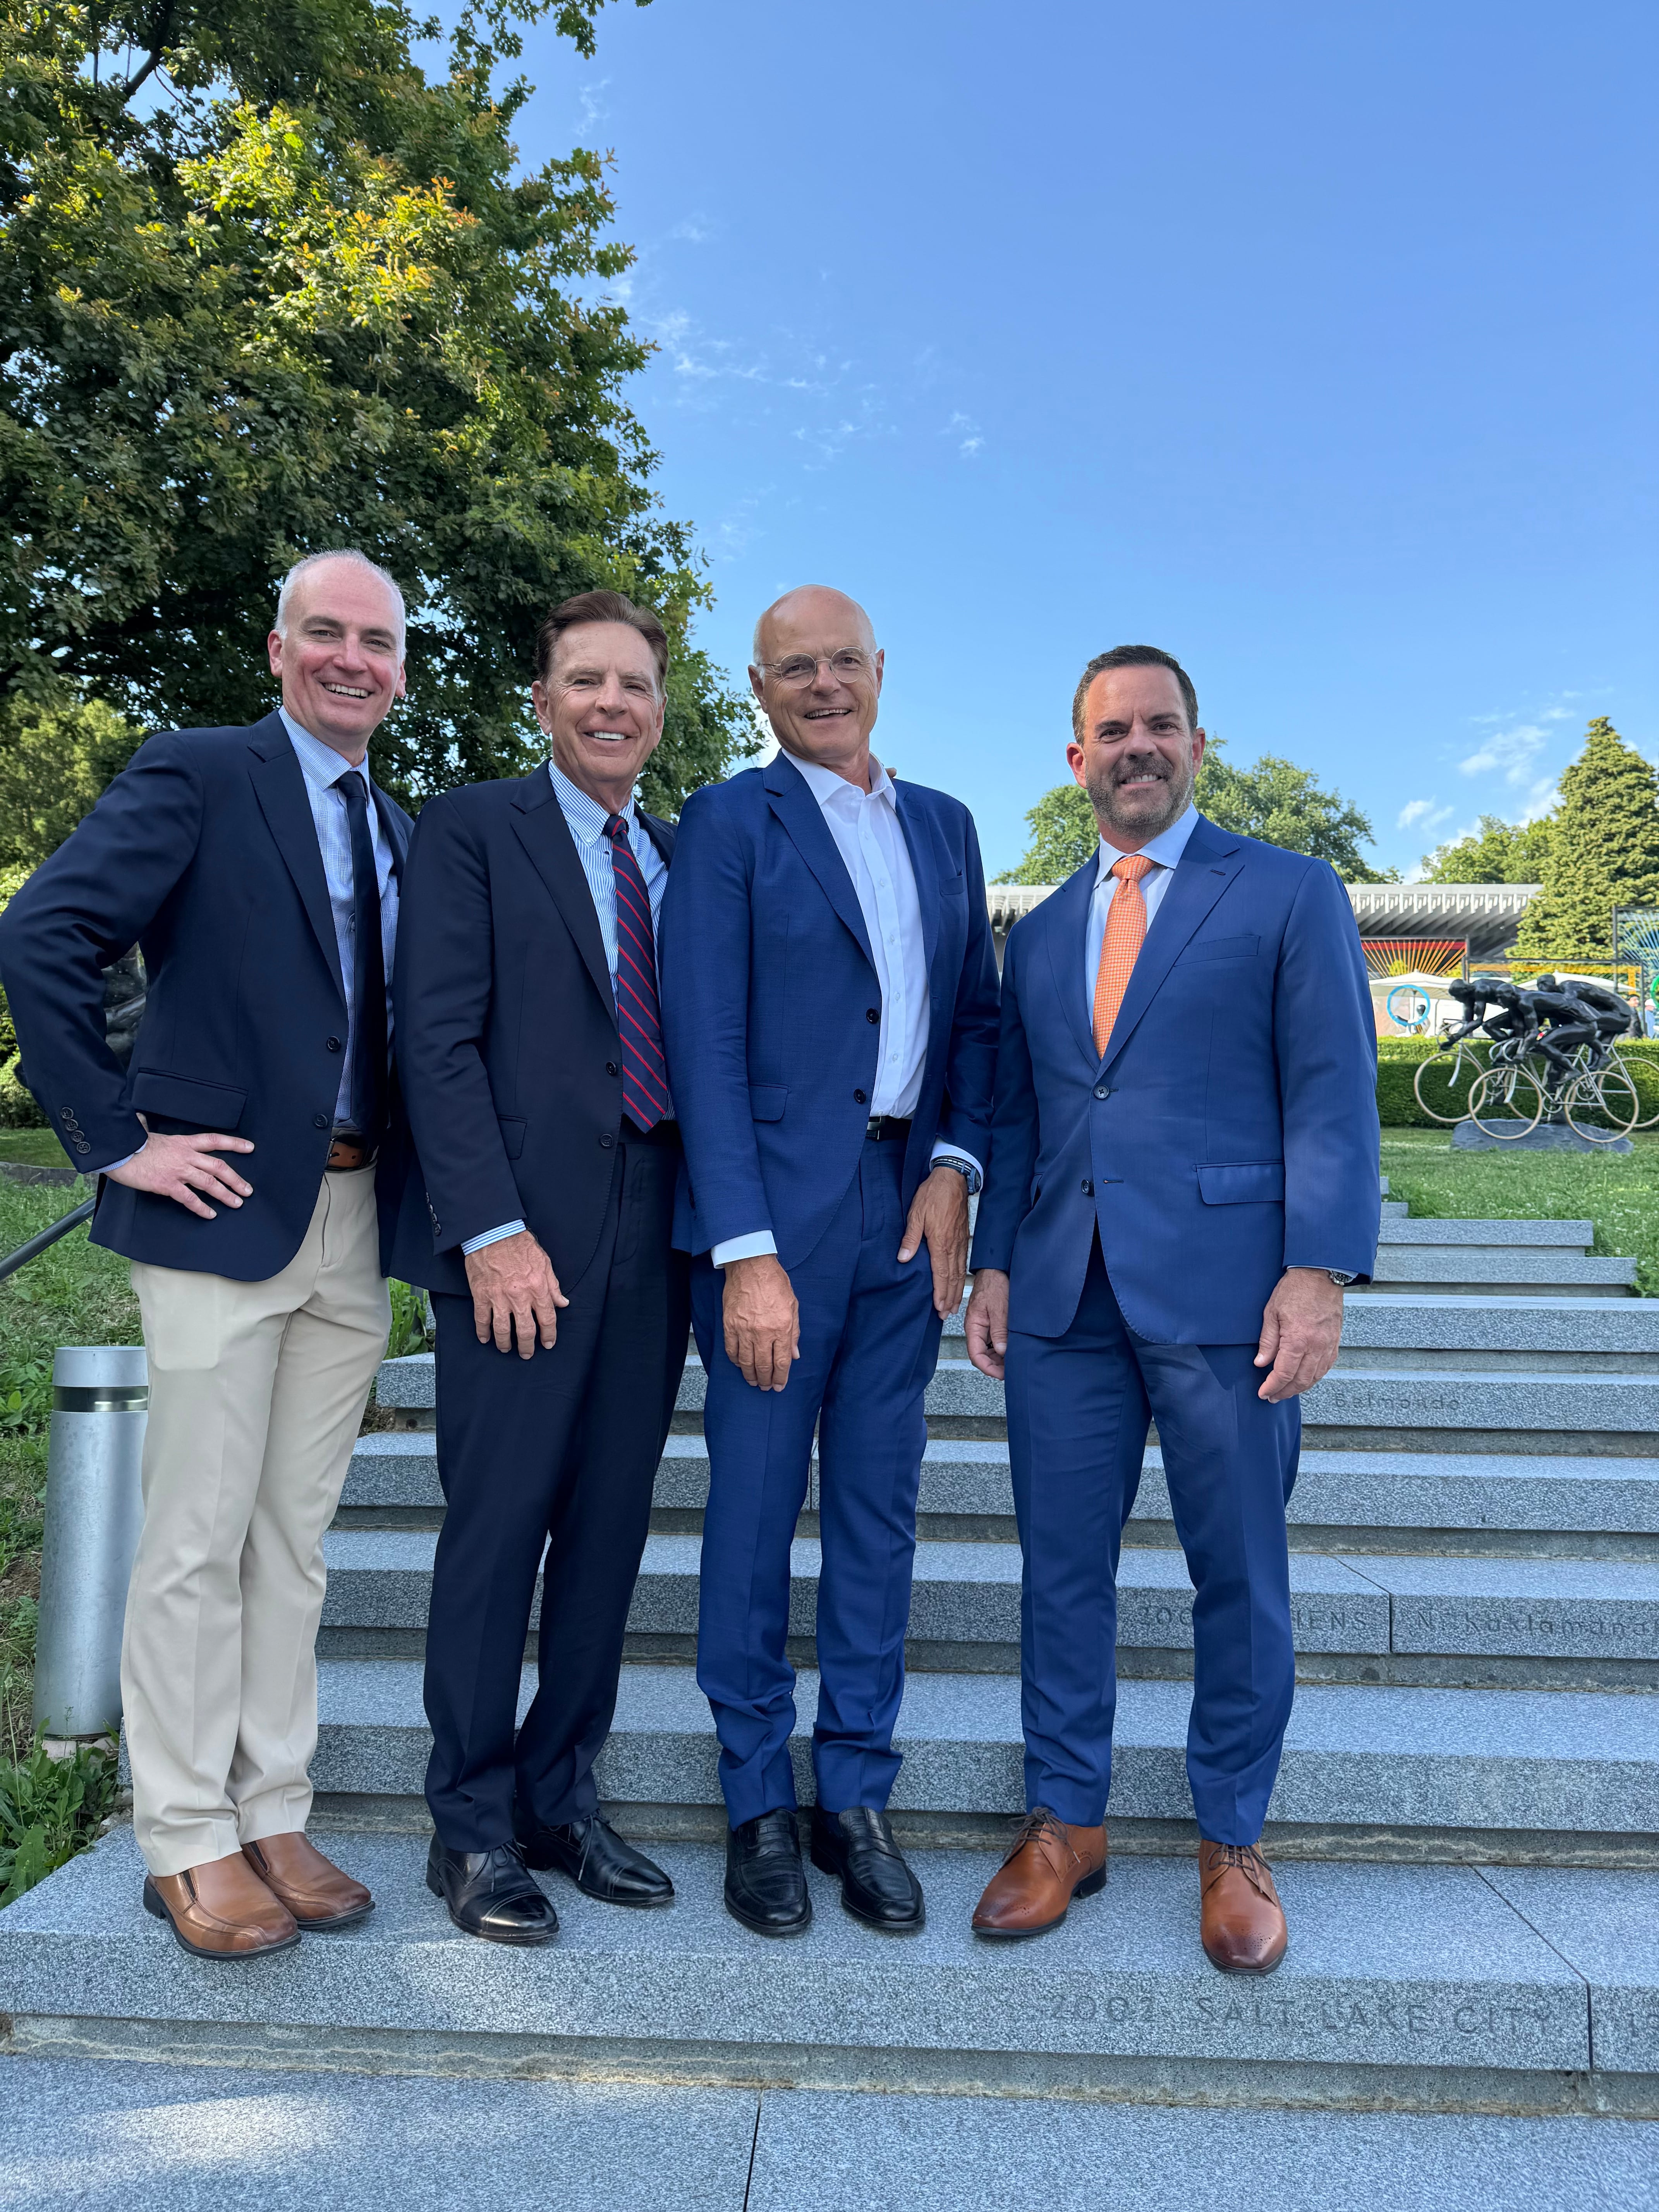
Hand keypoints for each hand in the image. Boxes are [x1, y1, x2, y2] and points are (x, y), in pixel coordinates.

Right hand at [105, 1128, 253, 1219]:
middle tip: (248, 1190)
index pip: (214, 1140)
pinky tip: (211, 1214)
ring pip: (209, 1183)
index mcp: (183, 1142)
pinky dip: (202, 1208)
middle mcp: (185, 1155)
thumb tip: (143, 1121)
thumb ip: (156, 1132)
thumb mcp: (149, 1133)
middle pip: (218, 1166)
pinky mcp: (167, 1185)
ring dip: (225, 1194)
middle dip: (236, 1179)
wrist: (118, 1151)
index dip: (234, 1143)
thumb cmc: (131, 1143)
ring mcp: (178, 1170)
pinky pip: (190, 1199)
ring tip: (237, 1203)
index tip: (250, 1147)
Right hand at [464, 1230, 567, 1356]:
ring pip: (503, 1330)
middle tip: (528, 1353)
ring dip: (505, 1344)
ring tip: (507, 1349)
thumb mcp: (544, 1262)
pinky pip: (482, 1320)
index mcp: (538, 1287)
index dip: (549, 1334)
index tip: (548, 1343)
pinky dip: (483, 1332)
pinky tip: (485, 1339)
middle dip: (528, 1346)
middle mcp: (519, 1295)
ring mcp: (499, 1297)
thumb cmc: (519, 1244)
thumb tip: (562, 1303)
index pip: (547, 1318)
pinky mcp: (481, 1295)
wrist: (493, 1232)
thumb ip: (553, 1286)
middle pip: (526, 1330)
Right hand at [722, 1253, 798, 1390]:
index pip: (781, 1362)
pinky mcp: (729, 1325)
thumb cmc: (774, 1282)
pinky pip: (731, 1350)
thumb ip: (794, 1333)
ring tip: (753, 1381)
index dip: (781, 1378)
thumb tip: (794, 1355)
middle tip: (766, 1387)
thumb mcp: (793, 1306)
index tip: (779, 1386)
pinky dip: (735, 1361)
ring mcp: (744, 1330)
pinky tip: (740, 1365)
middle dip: (766, 1380)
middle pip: (763, 1365)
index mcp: (781, 1328)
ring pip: (746, 1362)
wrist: (751, 1266)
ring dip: (750, 1375)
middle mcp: (762, 1332)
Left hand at [898, 1164, 970, 1316]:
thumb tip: (903, 1258)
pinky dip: (961, 1277)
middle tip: (946, 1315)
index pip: (941, 1274)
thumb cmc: (933, 1195)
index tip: (939, 1308)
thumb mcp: (916, 1214)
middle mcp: (953, 1245)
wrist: (952, 1179)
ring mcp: (961, 1242)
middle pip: (952, 1278)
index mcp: (940, 1242)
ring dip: (956, 1291)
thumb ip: (910, 1238)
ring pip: (960, 1272)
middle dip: (949, 1298)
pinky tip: (958, 1283)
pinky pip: (964, 1262)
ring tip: (953, 1306)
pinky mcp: (964, 1238)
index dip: (940, 1293)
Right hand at [964, 1267, 1009, 1380]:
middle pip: (981, 1355)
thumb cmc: (995, 1284)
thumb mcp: (1000, 1308)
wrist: (996, 1269)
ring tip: (1012, 1362)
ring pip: (987, 1349)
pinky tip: (1011, 1349)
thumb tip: (1001, 1352)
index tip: (1001, 1374)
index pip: (975, 1355)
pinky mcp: (990, 1322)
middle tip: (1010, 1370)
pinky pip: (992, 1341)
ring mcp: (983, 1326)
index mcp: (973, 1325)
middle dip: (994, 1365)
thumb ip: (999, 1331)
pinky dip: (1001, 1348)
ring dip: (998, 1358)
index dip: (988, 1368)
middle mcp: (976, 1328)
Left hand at [1254, 1267, 1343, 1401]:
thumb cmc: (1294, 1289)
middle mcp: (1316, 1346)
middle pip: (1301, 1380)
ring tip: (1286, 1391)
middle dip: (1285, 1392)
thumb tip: (1261, 1363)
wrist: (1320, 1274)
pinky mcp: (1335, 1341)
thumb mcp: (1271, 1312)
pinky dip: (1315, 1376)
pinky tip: (1305, 1378)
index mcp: (1298, 1340)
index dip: (1272, 1386)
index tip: (1263, 1393)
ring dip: (1300, 1388)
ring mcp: (1328, 1344)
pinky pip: (1326, 1366)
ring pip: (1315, 1376)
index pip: (1284, 1374)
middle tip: (1273, 1397)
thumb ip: (1268, 1341)